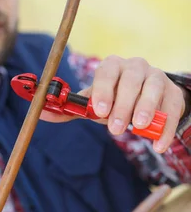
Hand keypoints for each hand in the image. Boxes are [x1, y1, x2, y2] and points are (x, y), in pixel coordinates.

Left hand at [41, 56, 185, 152]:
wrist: (145, 98)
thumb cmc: (112, 99)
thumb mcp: (92, 102)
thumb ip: (69, 109)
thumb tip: (39, 114)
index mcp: (112, 66)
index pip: (106, 72)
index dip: (103, 90)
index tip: (99, 111)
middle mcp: (135, 67)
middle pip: (131, 81)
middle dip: (122, 105)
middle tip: (115, 129)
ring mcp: (157, 78)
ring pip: (153, 89)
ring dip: (146, 109)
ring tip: (139, 128)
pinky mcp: (173, 94)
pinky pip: (172, 109)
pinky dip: (166, 128)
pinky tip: (158, 145)